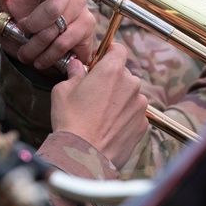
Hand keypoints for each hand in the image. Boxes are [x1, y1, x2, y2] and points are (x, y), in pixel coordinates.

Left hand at [0, 0, 94, 67]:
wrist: (39, 53)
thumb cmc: (22, 26)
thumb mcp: (4, 7)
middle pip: (52, 7)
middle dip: (34, 25)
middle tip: (23, 31)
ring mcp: (79, 6)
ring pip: (57, 28)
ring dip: (37, 45)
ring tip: (26, 51)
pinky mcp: (87, 25)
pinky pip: (66, 41)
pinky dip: (49, 54)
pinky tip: (40, 58)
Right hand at [50, 42, 147, 166]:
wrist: (83, 155)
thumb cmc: (71, 121)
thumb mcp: (63, 90)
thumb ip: (74, 74)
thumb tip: (76, 67)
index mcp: (111, 70)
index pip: (119, 49)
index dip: (109, 52)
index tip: (101, 60)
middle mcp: (130, 84)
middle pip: (124, 73)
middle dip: (111, 79)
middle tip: (94, 91)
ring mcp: (139, 105)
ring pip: (130, 94)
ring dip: (119, 98)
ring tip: (101, 113)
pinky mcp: (143, 125)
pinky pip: (134, 113)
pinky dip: (124, 116)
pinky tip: (109, 125)